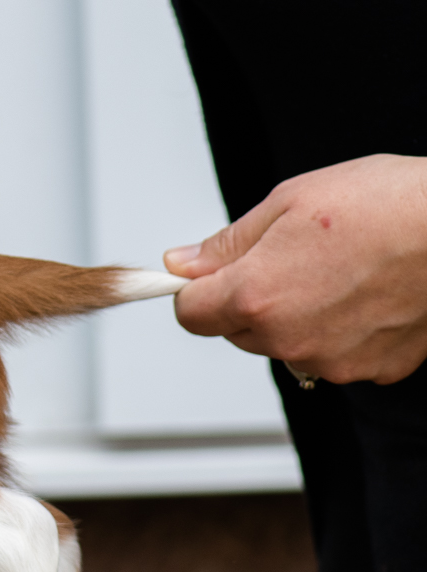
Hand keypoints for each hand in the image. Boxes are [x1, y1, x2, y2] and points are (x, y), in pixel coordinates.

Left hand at [165, 154, 426, 384]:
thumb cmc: (387, 206)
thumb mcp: (289, 202)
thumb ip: (228, 243)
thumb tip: (184, 262)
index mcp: (257, 296)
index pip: (190, 313)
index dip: (195, 289)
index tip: (205, 274)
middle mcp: (290, 339)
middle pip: (236, 331)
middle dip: (247, 299)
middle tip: (289, 257)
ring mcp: (334, 360)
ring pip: (286, 345)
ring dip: (295, 317)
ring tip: (336, 271)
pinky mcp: (375, 369)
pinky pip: (334, 354)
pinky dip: (341, 330)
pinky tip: (366, 293)